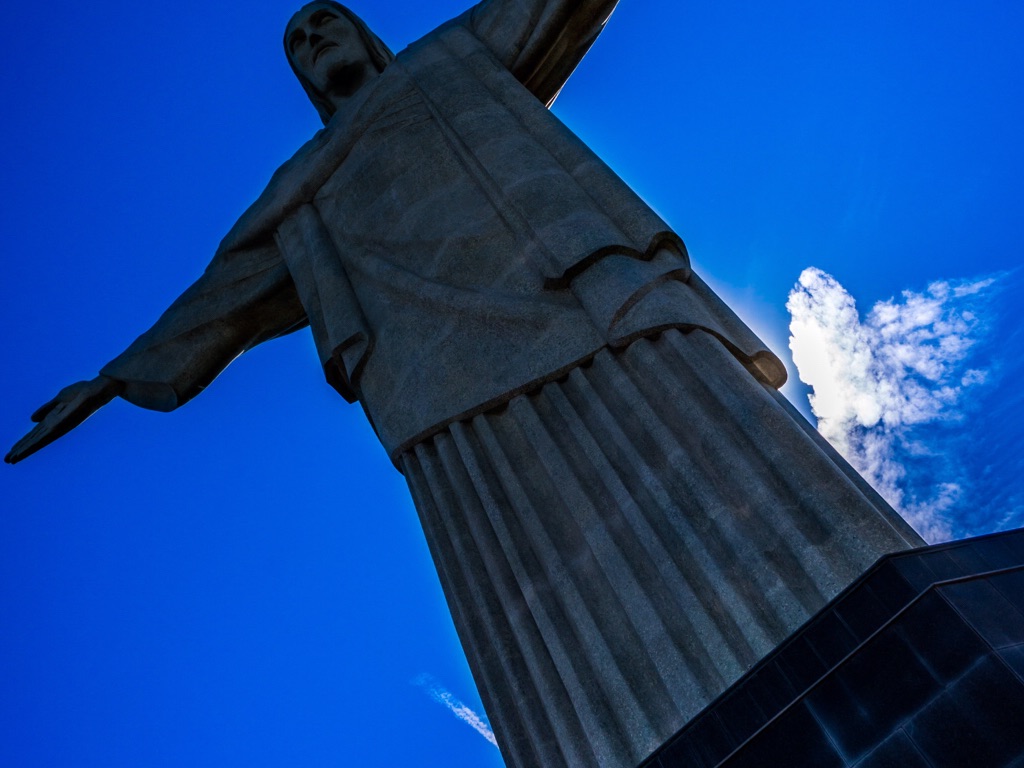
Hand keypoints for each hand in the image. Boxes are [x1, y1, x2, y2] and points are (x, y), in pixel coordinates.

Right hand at [5, 376, 123, 464]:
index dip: (23, 442)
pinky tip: (28, 446)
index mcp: (54, 420)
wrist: (96, 389)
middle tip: (6, 460)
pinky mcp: (65, 421)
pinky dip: (38, 440)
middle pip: (36, 440)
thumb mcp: (60, 399)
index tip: (11, 452)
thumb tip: (32, 420)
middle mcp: (57, 425)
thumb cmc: (81, 393)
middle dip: (21, 450)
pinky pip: (49, 433)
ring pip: (40, 440)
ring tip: (13, 458)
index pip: (35, 434)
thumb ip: (46, 409)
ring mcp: (61, 424)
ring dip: (26, 449)